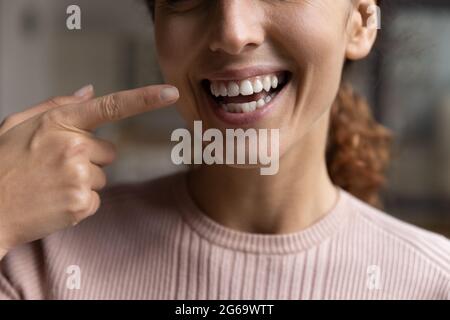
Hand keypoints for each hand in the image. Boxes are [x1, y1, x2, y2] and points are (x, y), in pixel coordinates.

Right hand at [0, 84, 178, 256]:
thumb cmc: (2, 164)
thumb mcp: (19, 124)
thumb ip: (56, 105)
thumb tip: (89, 90)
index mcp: (60, 122)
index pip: (111, 106)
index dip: (145, 98)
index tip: (171, 92)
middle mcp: (74, 146)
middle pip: (109, 151)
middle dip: (90, 158)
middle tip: (57, 166)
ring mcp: (80, 176)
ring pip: (102, 176)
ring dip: (83, 181)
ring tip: (51, 184)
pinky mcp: (82, 203)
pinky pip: (96, 199)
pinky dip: (80, 202)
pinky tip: (55, 200)